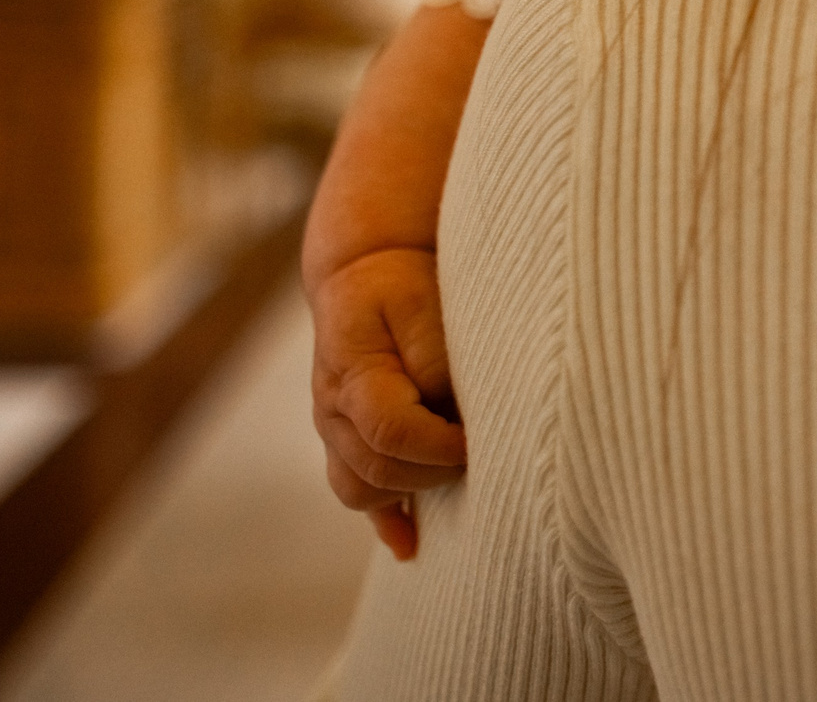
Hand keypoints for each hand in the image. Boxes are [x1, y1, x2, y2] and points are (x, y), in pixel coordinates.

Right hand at [309, 247, 465, 559]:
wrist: (364, 270)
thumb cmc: (401, 284)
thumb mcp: (421, 302)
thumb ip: (434, 360)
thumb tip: (453, 412)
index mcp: (352, 374)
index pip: (389, 431)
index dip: (438, 446)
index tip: (477, 441)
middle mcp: (333, 411)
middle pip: (376, 470)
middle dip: (434, 472)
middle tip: (483, 456)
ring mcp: (335, 432)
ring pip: (361, 489)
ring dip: (411, 493)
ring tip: (460, 482)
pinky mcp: (346, 443)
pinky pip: (357, 495)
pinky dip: (386, 521)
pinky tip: (412, 545)